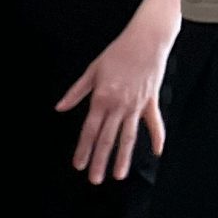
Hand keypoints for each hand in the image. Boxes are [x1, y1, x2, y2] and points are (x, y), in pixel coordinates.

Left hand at [57, 14, 174, 182]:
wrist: (147, 38)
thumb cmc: (119, 52)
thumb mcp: (93, 70)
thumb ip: (76, 92)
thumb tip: (60, 107)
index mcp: (102, 98)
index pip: (90, 130)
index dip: (83, 149)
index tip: (79, 165)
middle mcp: (119, 105)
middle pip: (107, 138)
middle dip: (100, 161)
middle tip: (95, 179)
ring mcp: (136, 105)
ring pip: (128, 136)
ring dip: (123, 157)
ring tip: (119, 175)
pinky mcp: (150, 101)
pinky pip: (154, 123)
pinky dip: (157, 138)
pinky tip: (156, 152)